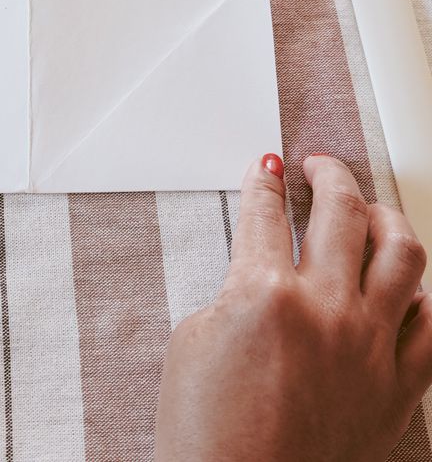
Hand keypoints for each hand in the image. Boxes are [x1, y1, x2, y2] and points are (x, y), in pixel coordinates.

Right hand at [156, 153, 431, 461]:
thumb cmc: (207, 435)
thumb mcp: (193, 341)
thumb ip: (233, 292)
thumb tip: (258, 274)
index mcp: (265, 295)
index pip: (266, 213)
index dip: (263, 181)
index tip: (267, 169)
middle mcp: (327, 312)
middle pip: (341, 212)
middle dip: (328, 174)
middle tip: (317, 166)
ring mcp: (370, 348)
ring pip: (402, 253)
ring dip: (384, 216)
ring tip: (369, 208)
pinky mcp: (398, 388)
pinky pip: (430, 324)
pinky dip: (419, 295)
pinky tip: (403, 287)